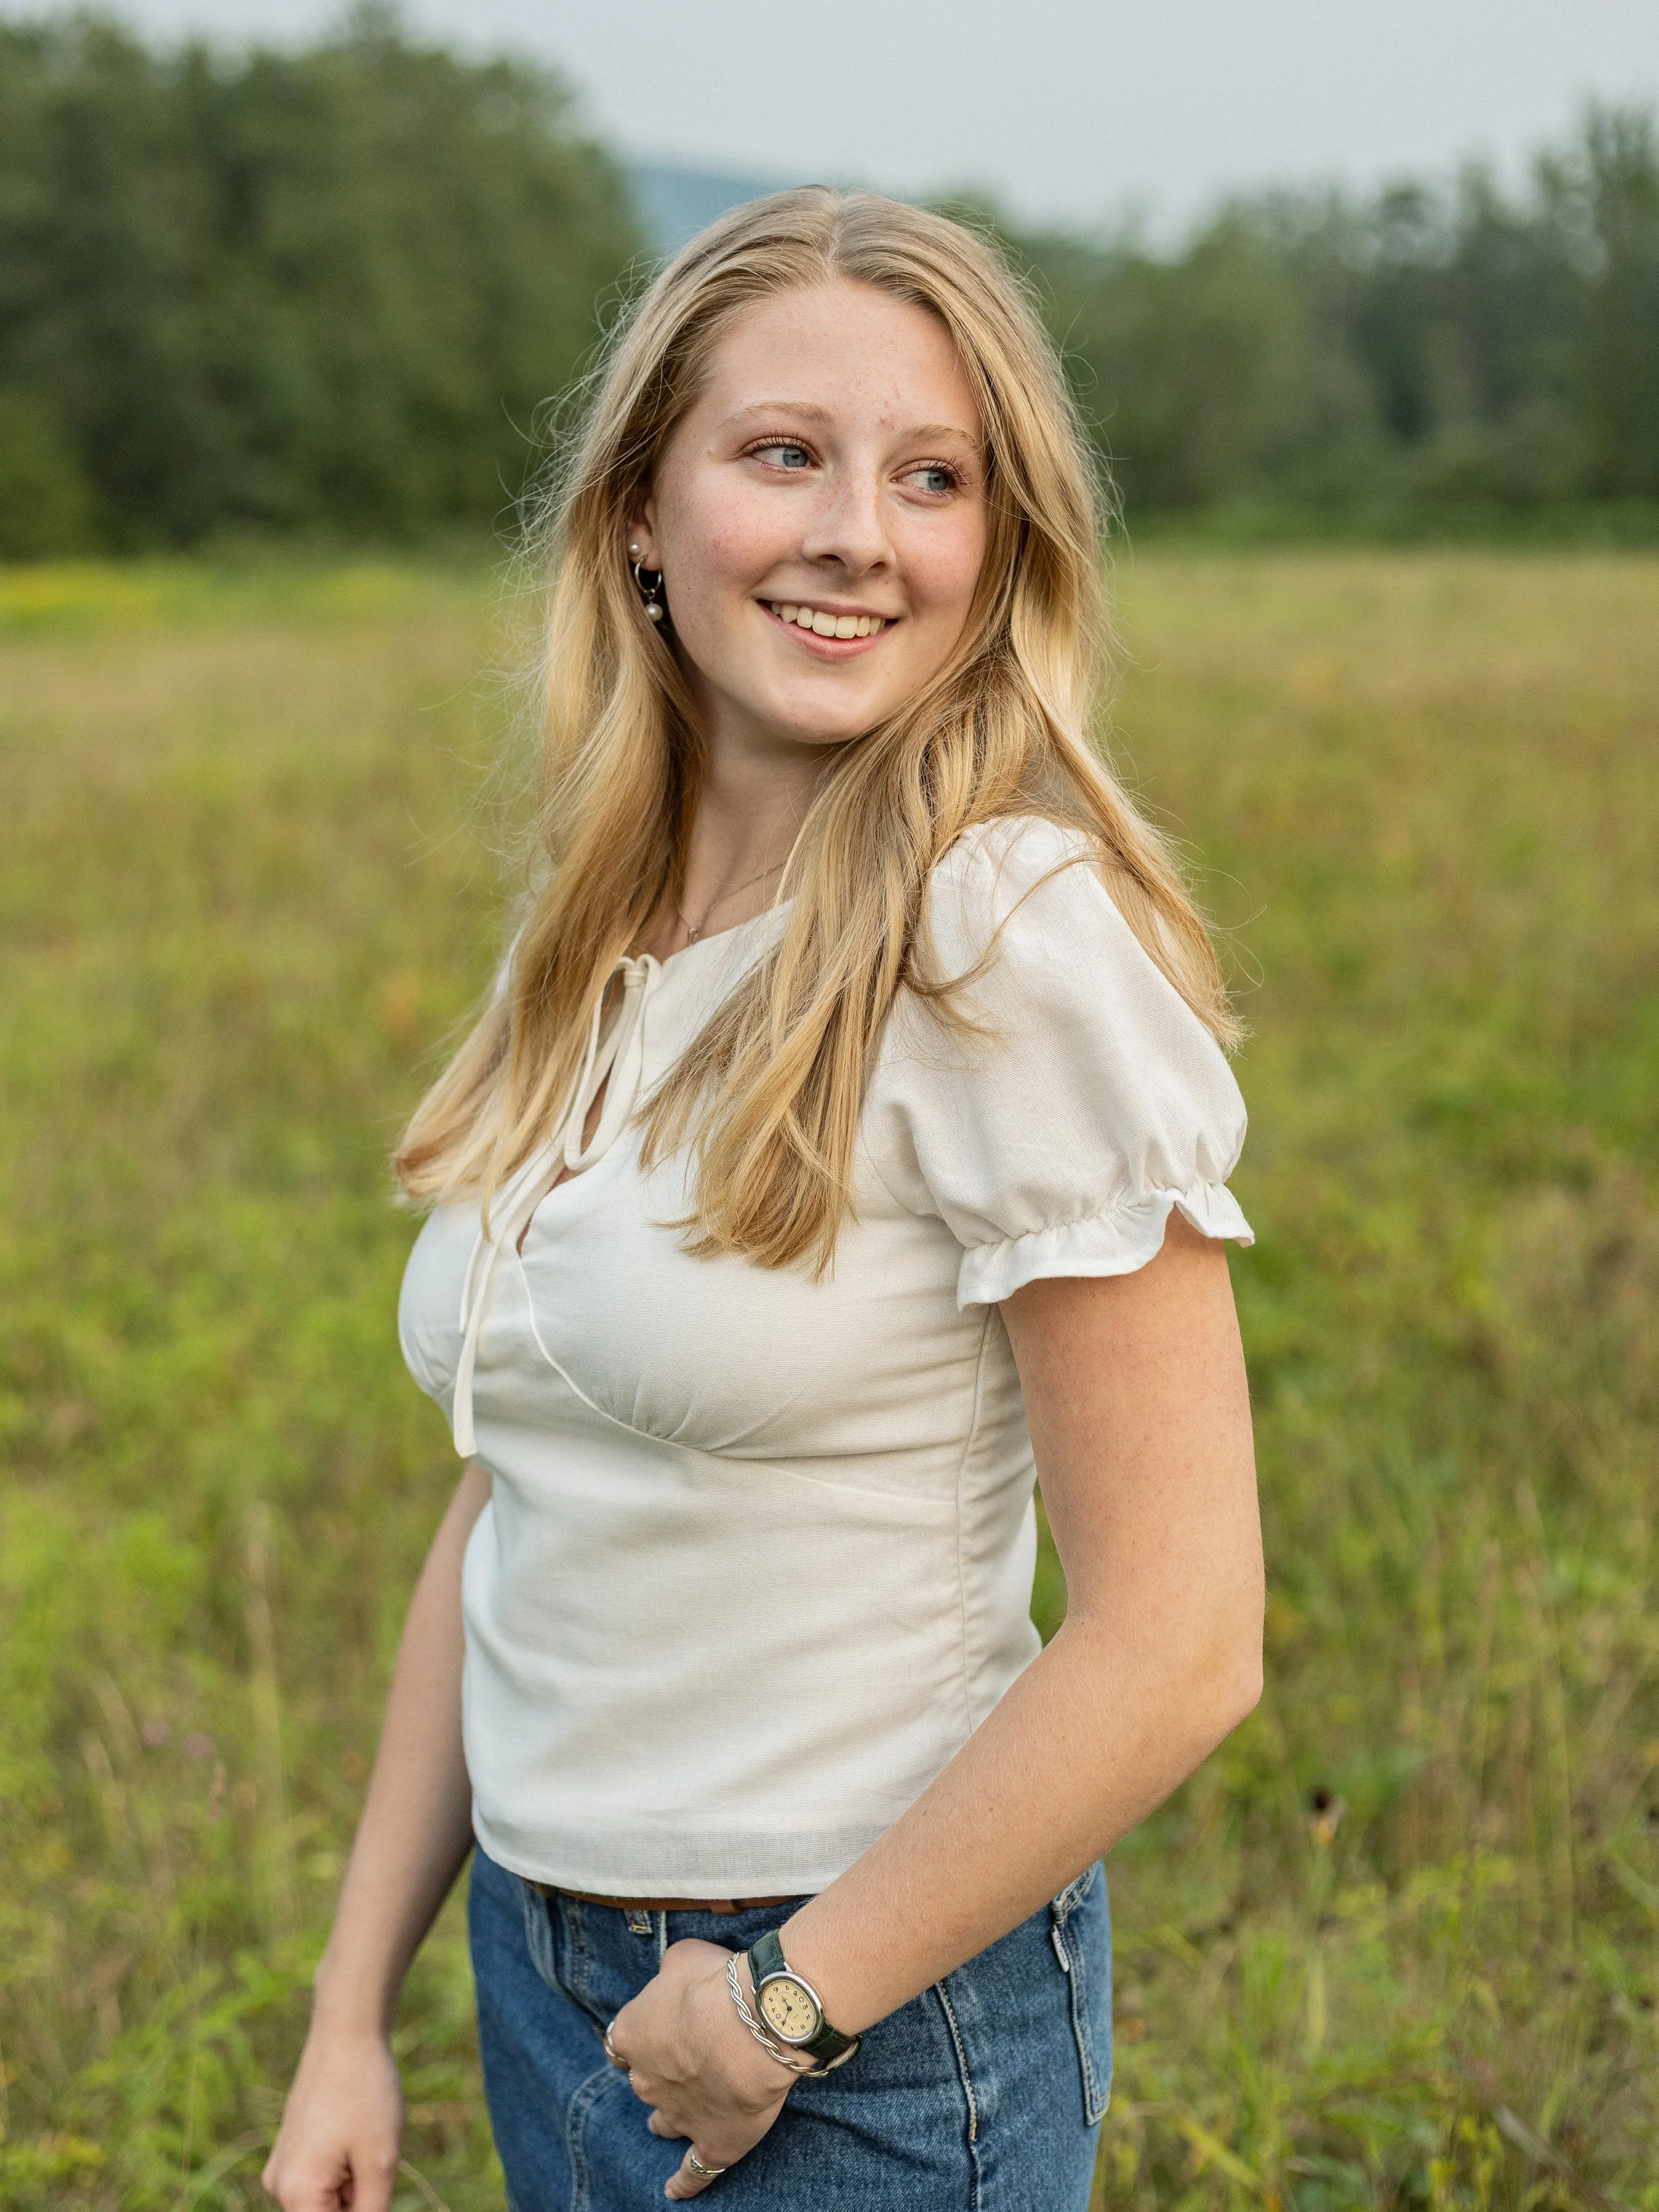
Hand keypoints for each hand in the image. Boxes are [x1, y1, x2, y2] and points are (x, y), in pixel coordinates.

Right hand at [261, 2022, 403, 2210]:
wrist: (346, 2033)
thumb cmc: (365, 2094)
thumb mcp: (381, 2162)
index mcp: (296, 2194)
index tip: (371, 2182)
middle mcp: (278, 2187)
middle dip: (358, 2200)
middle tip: (373, 2157)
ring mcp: (281, 2168)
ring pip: (328, 2201)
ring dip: (354, 2185)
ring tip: (365, 2139)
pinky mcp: (290, 2151)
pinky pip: (321, 2180)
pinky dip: (345, 2169)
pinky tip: (356, 2133)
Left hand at [606, 1939, 794, 2199]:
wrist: (750, 2027)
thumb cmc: (714, 1984)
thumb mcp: (681, 1957)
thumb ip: (668, 1974)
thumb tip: (670, 1978)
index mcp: (632, 2034)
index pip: (621, 2042)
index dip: (637, 2038)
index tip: (651, 2033)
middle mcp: (646, 2079)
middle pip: (642, 2082)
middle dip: (656, 2075)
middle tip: (681, 2063)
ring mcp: (677, 2115)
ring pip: (662, 2123)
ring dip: (666, 2120)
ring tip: (674, 2121)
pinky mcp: (710, 2145)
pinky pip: (692, 2173)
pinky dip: (683, 2184)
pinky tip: (674, 2191)